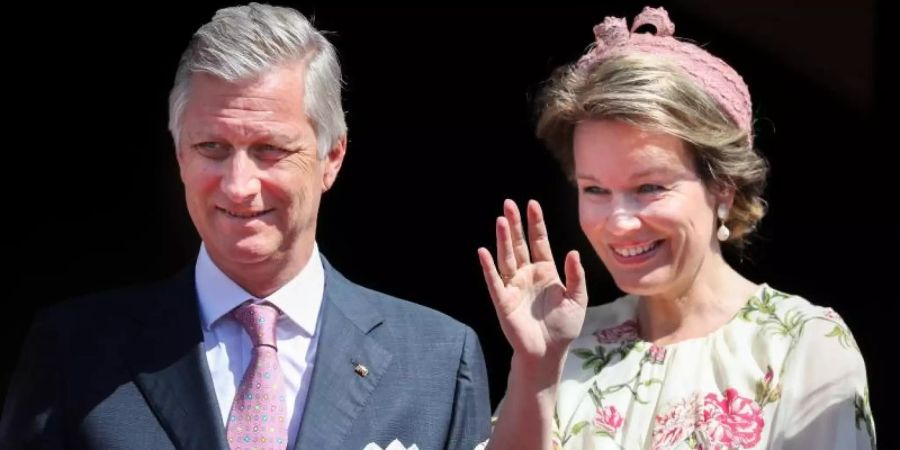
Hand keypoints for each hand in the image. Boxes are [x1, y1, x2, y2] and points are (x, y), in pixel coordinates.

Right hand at [477, 199, 587, 361]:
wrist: (549, 353)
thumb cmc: (563, 327)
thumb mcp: (578, 299)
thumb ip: (575, 276)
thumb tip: (572, 252)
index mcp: (546, 271)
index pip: (539, 242)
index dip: (536, 223)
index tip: (532, 204)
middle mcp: (527, 274)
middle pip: (520, 244)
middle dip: (515, 224)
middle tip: (509, 203)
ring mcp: (514, 286)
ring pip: (507, 257)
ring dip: (503, 239)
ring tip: (500, 220)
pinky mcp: (503, 301)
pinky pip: (494, 281)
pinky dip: (488, 267)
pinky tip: (483, 252)